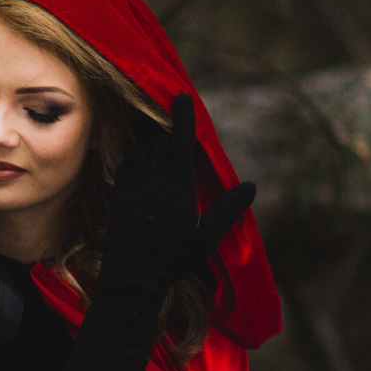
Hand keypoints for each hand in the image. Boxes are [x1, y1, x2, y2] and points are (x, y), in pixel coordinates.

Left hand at [103, 93, 255, 288]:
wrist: (134, 273)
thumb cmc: (174, 257)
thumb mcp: (207, 235)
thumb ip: (228, 208)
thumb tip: (251, 187)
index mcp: (178, 185)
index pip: (180, 142)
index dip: (182, 118)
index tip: (181, 97)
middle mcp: (154, 179)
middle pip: (155, 140)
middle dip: (159, 121)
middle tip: (162, 106)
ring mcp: (133, 186)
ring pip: (138, 150)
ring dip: (145, 136)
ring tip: (150, 126)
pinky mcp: (119, 196)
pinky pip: (125, 166)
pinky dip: (132, 155)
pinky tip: (135, 154)